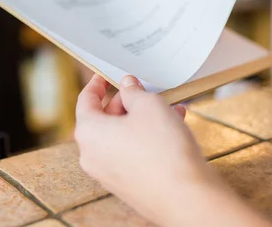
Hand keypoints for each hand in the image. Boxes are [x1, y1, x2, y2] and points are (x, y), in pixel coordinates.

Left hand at [75, 75, 222, 225]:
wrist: (185, 196)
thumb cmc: (163, 148)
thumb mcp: (148, 105)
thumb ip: (133, 91)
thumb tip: (126, 86)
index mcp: (89, 133)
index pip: (85, 101)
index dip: (96, 84)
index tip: (105, 76)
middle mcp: (93, 155)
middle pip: (103, 119)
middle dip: (125, 102)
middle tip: (144, 91)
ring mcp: (108, 173)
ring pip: (121, 136)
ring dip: (140, 119)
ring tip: (167, 107)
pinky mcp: (127, 185)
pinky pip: (131, 154)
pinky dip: (145, 138)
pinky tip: (172, 127)